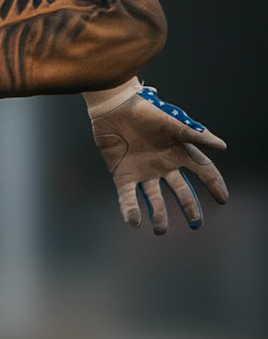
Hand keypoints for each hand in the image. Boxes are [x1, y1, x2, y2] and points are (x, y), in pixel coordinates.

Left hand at [90, 85, 226, 232]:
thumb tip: (222, 146)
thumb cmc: (146, 112)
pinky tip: (134, 222)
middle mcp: (164, 165)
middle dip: (189, 207)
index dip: (214, 184)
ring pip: (154, 198)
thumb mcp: (173, 123)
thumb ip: (195, 135)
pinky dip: (130, 210)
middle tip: (195, 224)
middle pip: (181, 190)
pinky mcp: (122, 175)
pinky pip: (128, 196)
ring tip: (160, 230)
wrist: (114, 108)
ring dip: (158, 215)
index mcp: (179, 152)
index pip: (203, 171)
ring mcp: (143, 172)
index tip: (223, 199)